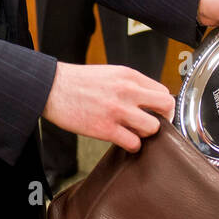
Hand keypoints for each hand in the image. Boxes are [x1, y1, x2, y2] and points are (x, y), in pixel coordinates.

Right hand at [42, 62, 174, 153]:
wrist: (52, 88)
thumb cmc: (78, 81)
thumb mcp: (110, 73)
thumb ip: (130, 84)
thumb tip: (148, 100)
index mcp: (129, 76)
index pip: (163, 91)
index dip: (162, 105)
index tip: (157, 112)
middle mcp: (127, 91)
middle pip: (166, 107)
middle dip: (164, 118)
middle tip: (153, 124)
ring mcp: (117, 111)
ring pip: (153, 128)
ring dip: (146, 133)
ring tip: (135, 132)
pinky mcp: (106, 129)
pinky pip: (133, 143)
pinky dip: (132, 145)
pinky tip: (124, 141)